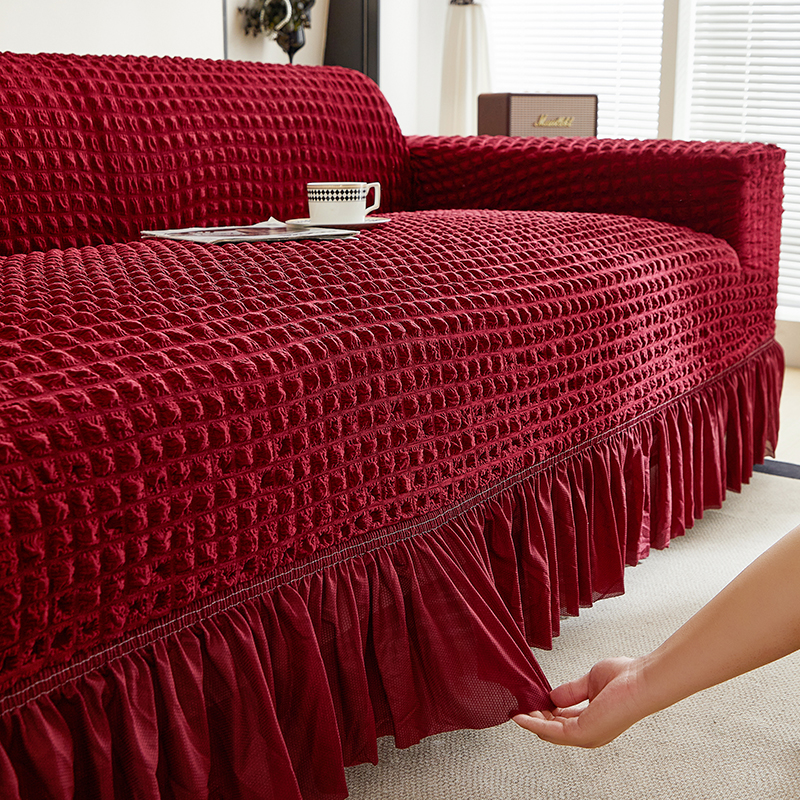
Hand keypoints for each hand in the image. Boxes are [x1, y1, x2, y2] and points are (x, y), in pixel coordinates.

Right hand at [512, 657, 650, 747]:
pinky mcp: (583, 732)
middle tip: (522, 707)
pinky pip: (552, 731)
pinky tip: (522, 717)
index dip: (546, 712)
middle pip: (555, 730)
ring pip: (550, 733)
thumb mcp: (590, 682)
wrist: (641, 680)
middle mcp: (591, 732)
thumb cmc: (626, 678)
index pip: (564, 721)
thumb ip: (571, 691)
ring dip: (532, 722)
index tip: (532, 702)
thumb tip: (552, 697)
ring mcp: (587, 735)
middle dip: (536, 719)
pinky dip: (534, 724)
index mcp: (594, 720)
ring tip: (518, 711)